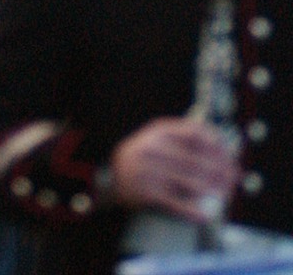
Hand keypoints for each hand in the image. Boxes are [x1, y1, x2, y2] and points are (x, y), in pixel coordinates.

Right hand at [109, 117, 239, 222]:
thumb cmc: (146, 159)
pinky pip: (175, 204)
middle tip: (234, 179)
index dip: (216, 146)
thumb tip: (223, 148)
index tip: (230, 156)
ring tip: (224, 195)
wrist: (113, 179)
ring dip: (211, 190)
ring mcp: (147, 171)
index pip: (195, 134)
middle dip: (219, 171)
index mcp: (157, 132)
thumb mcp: (159, 140)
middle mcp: (151, 148)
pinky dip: (193, 211)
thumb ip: (185, 139)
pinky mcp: (145, 192)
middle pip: (195, 160)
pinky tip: (205, 215)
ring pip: (188, 182)